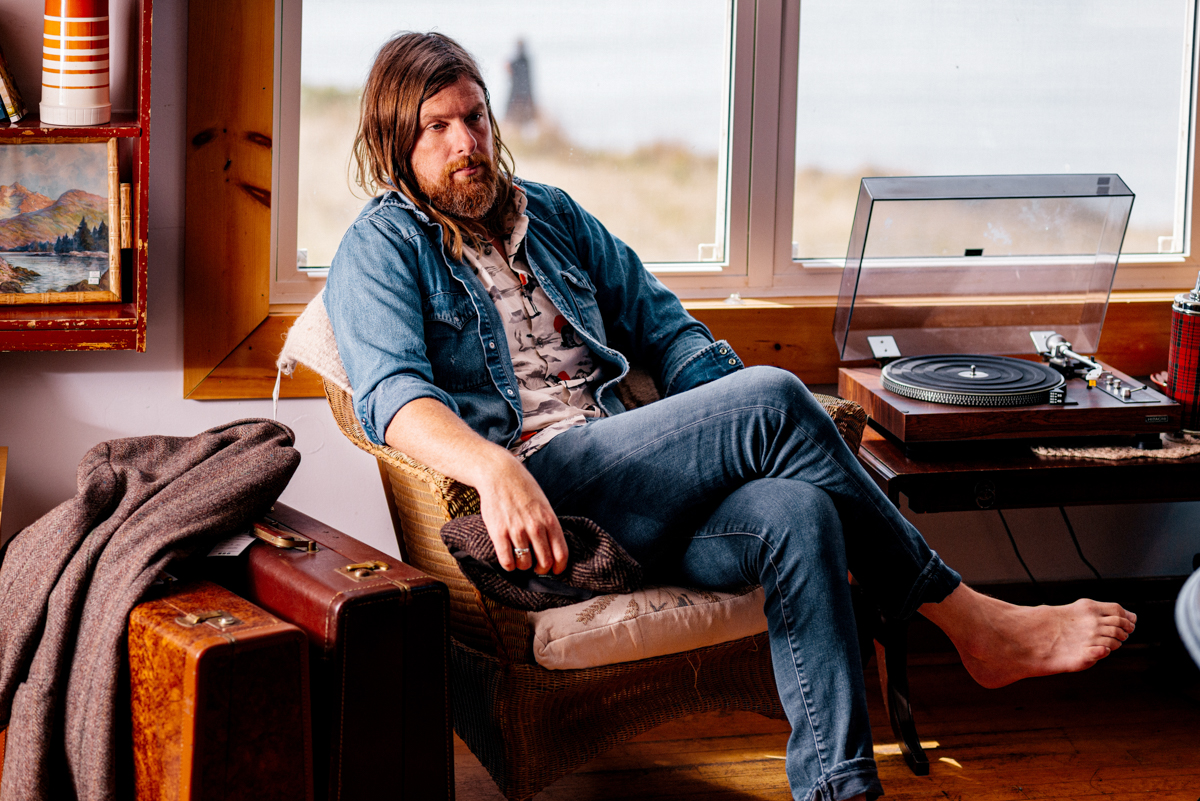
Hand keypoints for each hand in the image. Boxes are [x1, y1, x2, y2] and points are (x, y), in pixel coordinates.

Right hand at [475, 454, 568, 574]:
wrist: (499, 474)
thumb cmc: (523, 489)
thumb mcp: (544, 504)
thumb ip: (549, 524)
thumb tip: (553, 548)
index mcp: (549, 520)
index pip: (561, 553)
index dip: (559, 567)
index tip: (555, 570)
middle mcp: (535, 527)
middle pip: (544, 562)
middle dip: (541, 569)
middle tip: (536, 567)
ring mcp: (517, 530)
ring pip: (525, 564)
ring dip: (524, 566)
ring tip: (521, 561)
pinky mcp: (498, 532)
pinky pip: (506, 560)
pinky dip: (509, 566)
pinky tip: (509, 561)